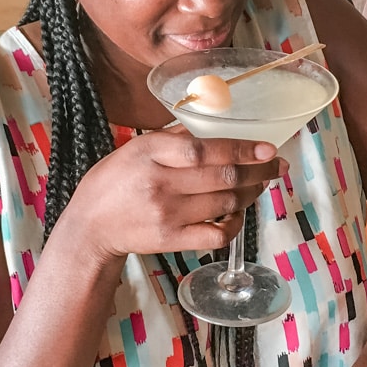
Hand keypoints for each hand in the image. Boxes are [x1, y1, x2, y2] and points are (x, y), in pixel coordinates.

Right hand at [71, 130, 286, 258]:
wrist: (89, 226)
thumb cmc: (114, 182)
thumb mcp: (136, 148)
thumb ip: (174, 138)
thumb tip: (214, 125)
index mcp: (150, 152)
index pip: (204, 149)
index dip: (241, 149)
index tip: (266, 148)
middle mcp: (160, 183)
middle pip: (223, 177)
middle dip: (258, 171)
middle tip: (277, 165)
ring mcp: (168, 215)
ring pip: (226, 203)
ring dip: (251, 193)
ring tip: (260, 183)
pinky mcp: (172, 240)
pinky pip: (216, 234)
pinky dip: (234, 224)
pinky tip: (237, 213)